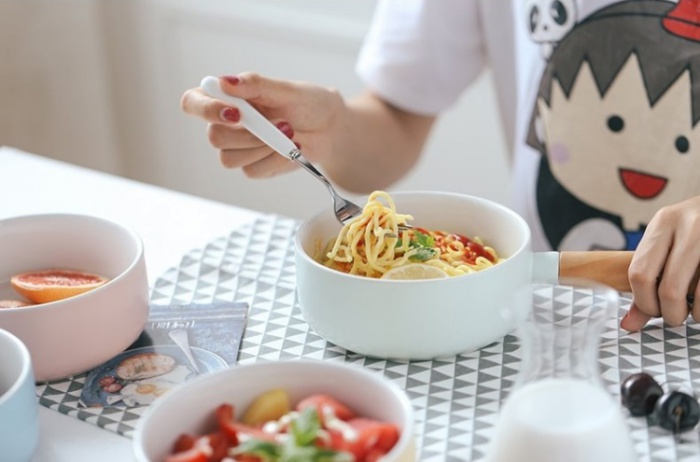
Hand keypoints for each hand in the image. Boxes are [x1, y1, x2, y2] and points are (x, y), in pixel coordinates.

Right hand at [180, 72, 343, 177]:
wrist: (330, 128)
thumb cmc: (308, 103)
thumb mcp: (286, 89)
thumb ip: (256, 85)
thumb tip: (226, 82)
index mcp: (226, 97)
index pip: (193, 101)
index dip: (205, 109)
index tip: (236, 112)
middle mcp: (226, 123)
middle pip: (214, 137)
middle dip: (249, 134)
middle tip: (280, 123)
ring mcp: (237, 147)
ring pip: (229, 158)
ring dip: (263, 147)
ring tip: (289, 132)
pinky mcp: (252, 165)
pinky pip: (252, 170)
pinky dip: (274, 159)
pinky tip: (290, 148)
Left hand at [621, 195, 699, 330]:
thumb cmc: (696, 230)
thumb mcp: (669, 242)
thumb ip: (647, 280)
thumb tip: (629, 324)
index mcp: (664, 222)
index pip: (640, 273)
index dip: (643, 301)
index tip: (651, 309)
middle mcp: (690, 227)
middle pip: (669, 289)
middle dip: (669, 313)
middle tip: (673, 315)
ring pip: (698, 295)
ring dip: (693, 314)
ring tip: (693, 311)